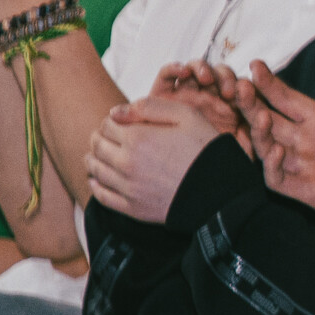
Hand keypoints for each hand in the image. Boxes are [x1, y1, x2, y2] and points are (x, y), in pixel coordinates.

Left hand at [86, 95, 231, 224]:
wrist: (221, 193)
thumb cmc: (207, 150)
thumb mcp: (187, 115)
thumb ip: (150, 106)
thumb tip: (117, 111)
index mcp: (137, 137)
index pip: (107, 124)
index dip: (112, 120)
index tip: (120, 122)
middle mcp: (126, 163)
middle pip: (97, 146)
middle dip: (99, 138)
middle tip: (107, 137)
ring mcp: (128, 188)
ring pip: (95, 170)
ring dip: (93, 159)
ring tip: (98, 155)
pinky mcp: (132, 208)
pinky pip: (102, 197)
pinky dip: (95, 186)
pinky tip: (97, 180)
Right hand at [240, 60, 314, 242]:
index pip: (286, 99)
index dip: (269, 84)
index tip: (256, 64)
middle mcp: (307, 142)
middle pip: (266, 118)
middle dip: (250, 102)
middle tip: (238, 84)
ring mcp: (305, 167)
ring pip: (265, 147)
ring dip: (257, 131)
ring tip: (257, 114)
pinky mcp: (308, 192)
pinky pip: (278, 179)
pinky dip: (272, 166)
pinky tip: (276, 149)